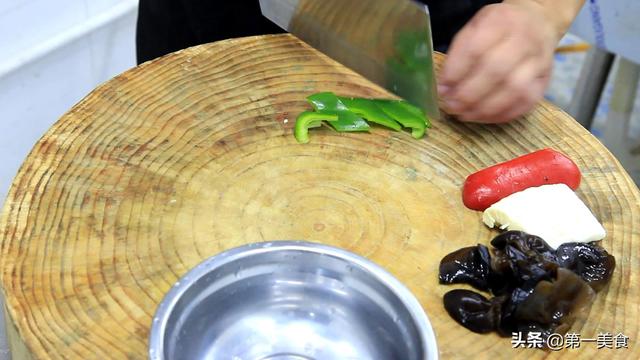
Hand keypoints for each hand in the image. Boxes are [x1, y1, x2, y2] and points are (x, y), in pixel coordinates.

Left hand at [438, 2, 559, 122]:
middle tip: (451, 106)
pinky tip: (483, 117)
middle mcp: (524, 39)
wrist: (537, 22)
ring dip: (485, 108)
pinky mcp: (544, 81)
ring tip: (465, 115)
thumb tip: (444, 87)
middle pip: (496, 71)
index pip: (476, 48)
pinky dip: (502, 115)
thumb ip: (458, 54)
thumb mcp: (475, 27)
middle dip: (469, 94)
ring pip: (514, 90)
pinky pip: (526, 103)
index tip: (442, 88)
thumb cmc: (498, 29)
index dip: (456, 71)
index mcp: (501, 21)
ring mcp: (538, 61)